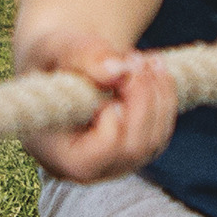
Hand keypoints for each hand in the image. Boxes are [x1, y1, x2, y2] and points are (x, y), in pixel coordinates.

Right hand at [18, 32, 176, 183]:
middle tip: (133, 59)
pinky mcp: (135, 150)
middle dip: (142, 98)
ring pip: (154, 140)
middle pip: (133, 147)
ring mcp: (115, 163)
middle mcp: (86, 169)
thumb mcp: (57, 47)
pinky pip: (162, 131)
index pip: (97, 155)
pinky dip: (164, 97)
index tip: (108, 81)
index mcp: (54, 153)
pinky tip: (153, 68)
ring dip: (158, 95)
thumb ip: (84, 57)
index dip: (112, 119)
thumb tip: (120, 71)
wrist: (60, 64)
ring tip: (144, 60)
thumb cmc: (52, 57)